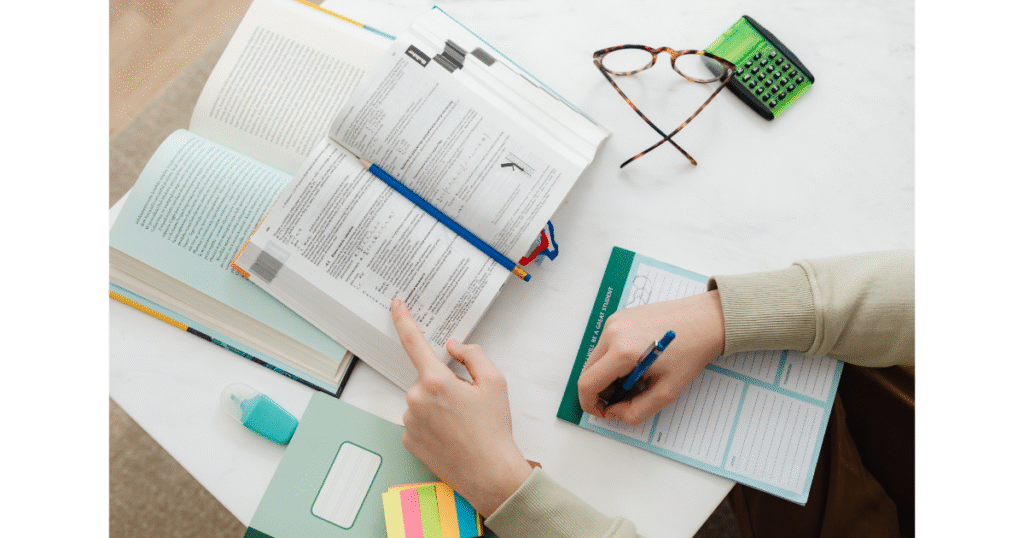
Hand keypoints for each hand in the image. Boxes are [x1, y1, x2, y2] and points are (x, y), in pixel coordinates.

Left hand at [390, 298, 531, 517]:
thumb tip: (452, 347)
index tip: (396, 304)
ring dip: (437, 405)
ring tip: (462, 424)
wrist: (489, 473)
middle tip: (468, 404)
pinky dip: (431, 423)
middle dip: (444, 384)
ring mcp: (409, 421)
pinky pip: (417, 421)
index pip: (413, 342)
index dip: (403, 319)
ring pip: (421, 400)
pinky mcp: (407, 440)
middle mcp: (416, 399)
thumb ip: (472, 354)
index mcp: (436, 381)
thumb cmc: (494, 429)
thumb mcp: (495, 382)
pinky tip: (450, 435)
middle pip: (427, 378)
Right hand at [577, 290, 725, 425]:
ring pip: (595, 359)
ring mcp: (614, 322)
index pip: (588, 384)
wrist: (705, 320)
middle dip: (601, 391)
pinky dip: (613, 359)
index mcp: (622, 352)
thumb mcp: (667, 392)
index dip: (590, 404)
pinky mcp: (619, 317)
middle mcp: (612, 333)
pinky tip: (637, 362)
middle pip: (588, 371)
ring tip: (635, 379)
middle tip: (624, 398)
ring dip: (608, 375)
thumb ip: (636, 411)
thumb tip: (613, 413)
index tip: (604, 412)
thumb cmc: (690, 353)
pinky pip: (605, 345)